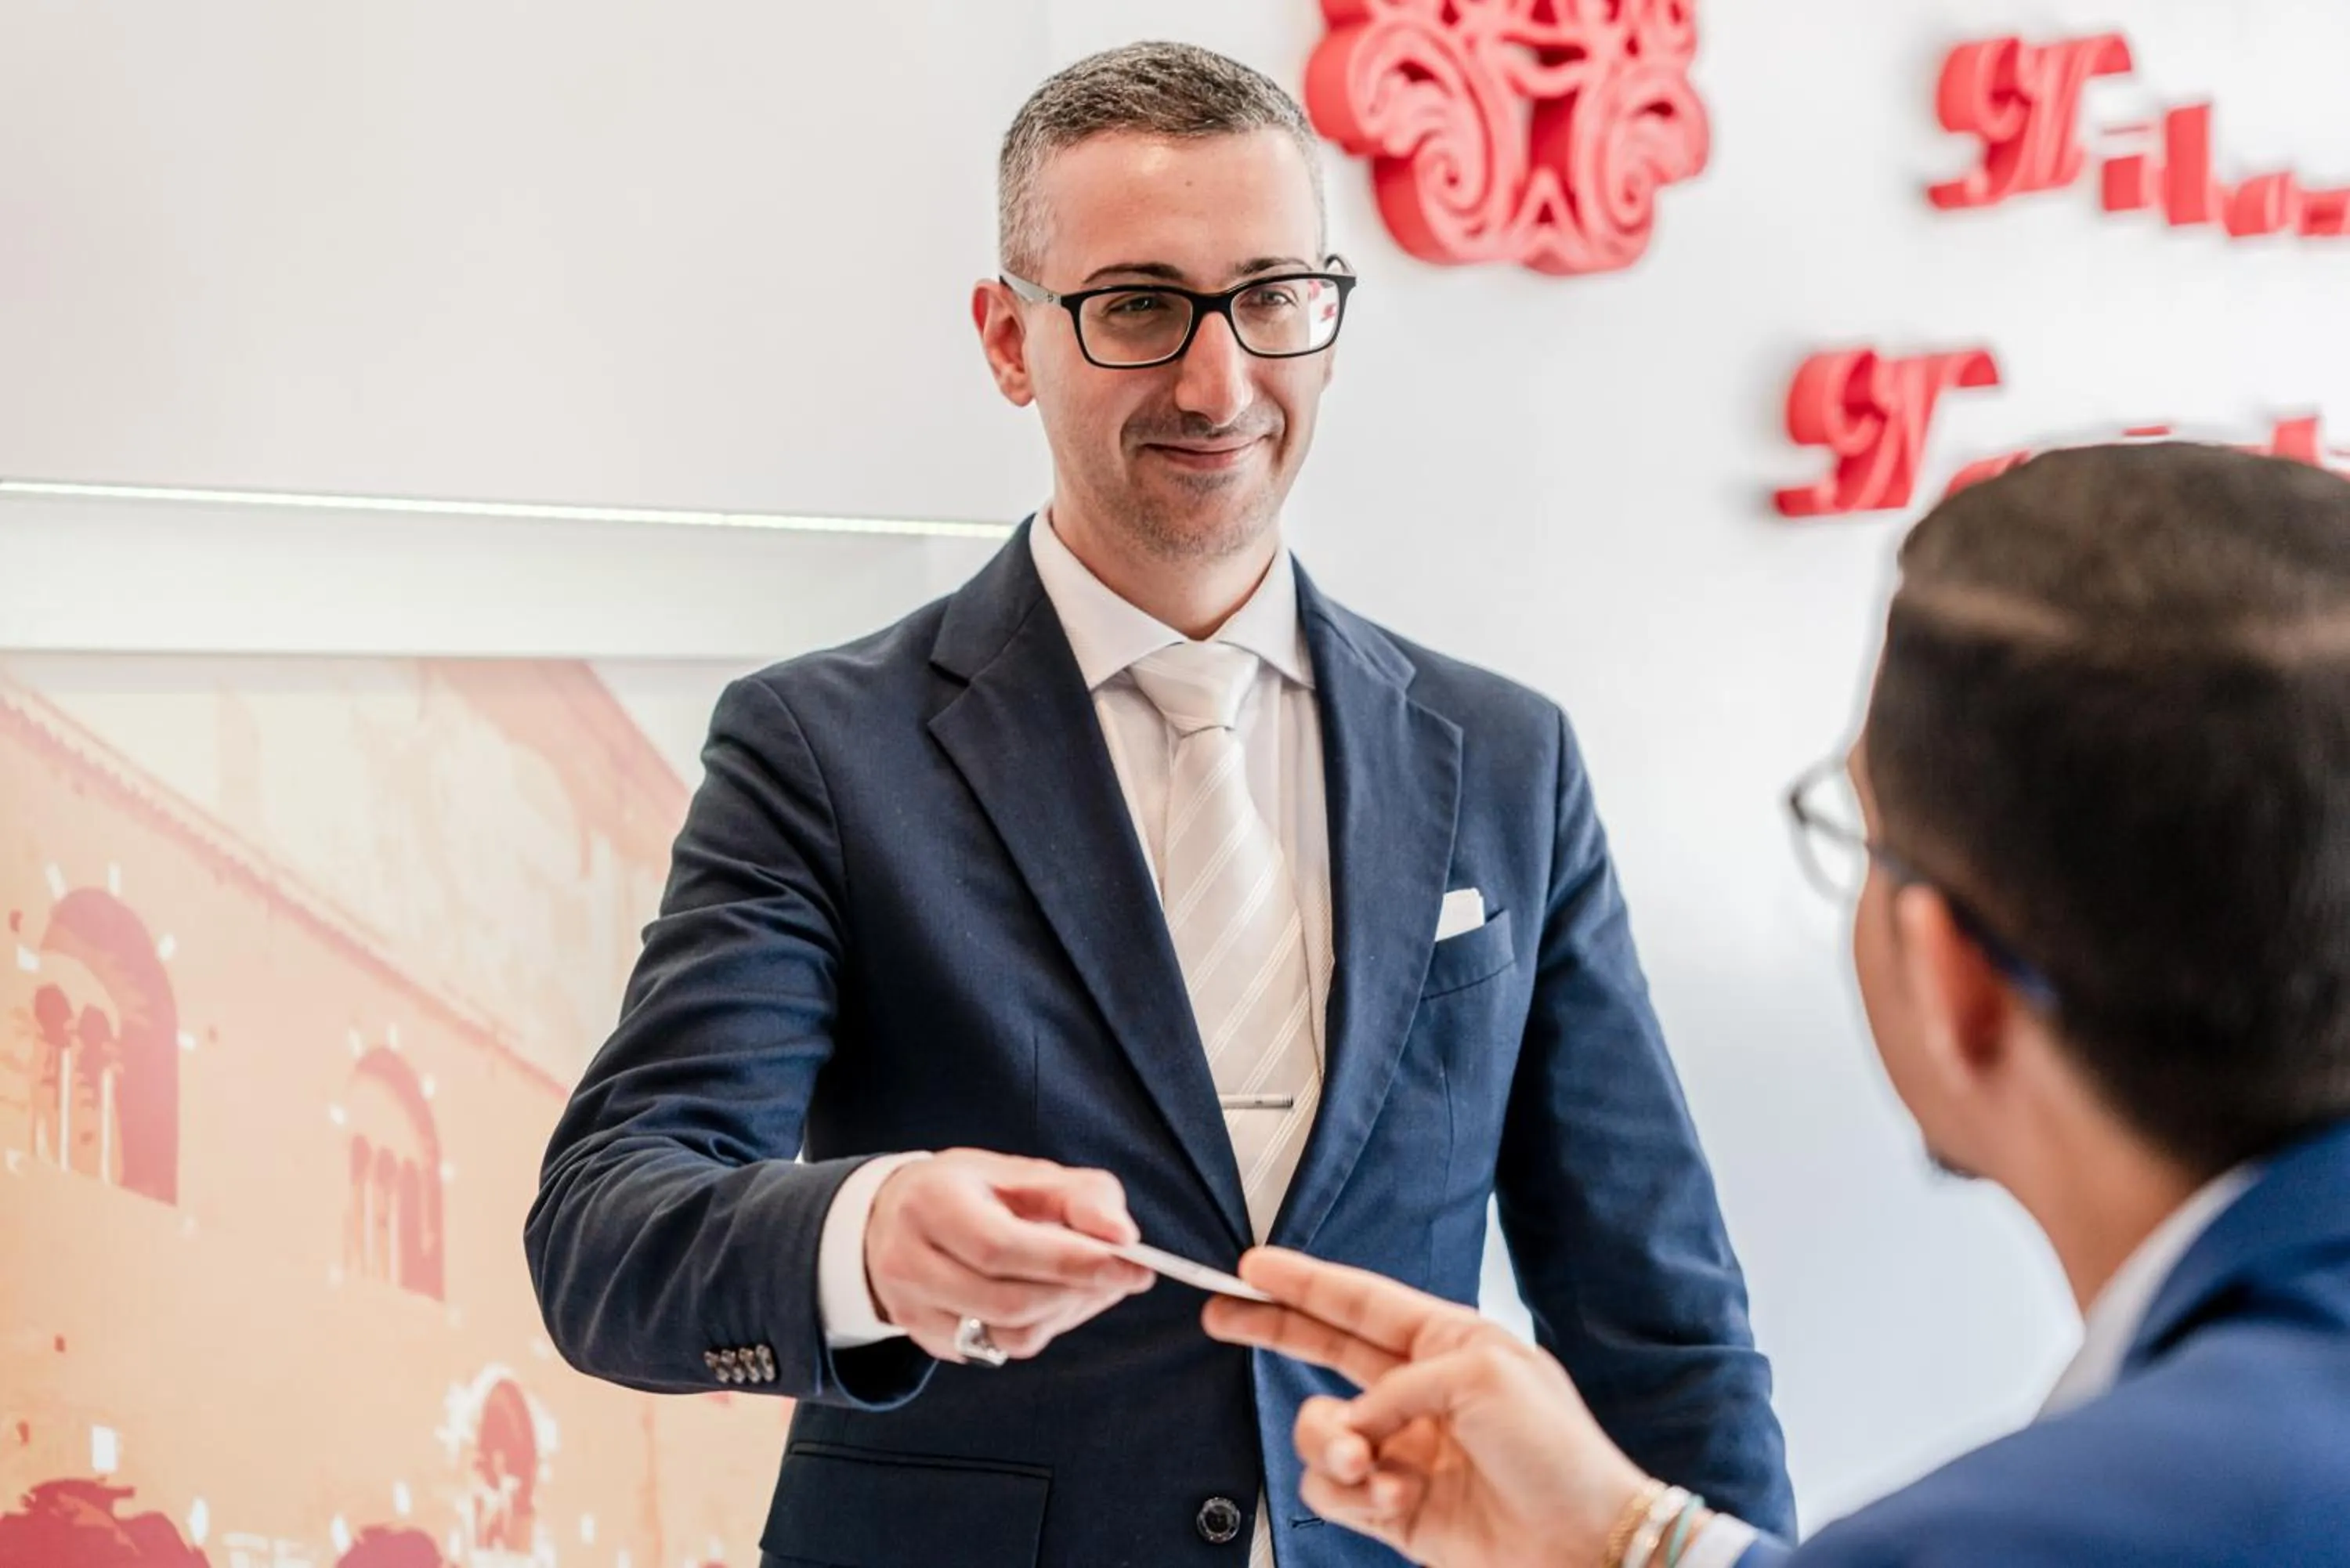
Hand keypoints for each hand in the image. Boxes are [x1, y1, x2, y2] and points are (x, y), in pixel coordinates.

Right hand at [865, 1150, 1155, 1363]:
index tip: (1135, 1267)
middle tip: (1122, 1275)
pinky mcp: (925, 1338)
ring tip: (1086, 1283)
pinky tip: (1050, 1299)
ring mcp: (911, 1307)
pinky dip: (1040, 1329)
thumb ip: (1081, 1196)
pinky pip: (997, 1351)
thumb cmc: (975, 1191)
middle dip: (1077, 1292)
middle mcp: (908, 1259)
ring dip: (1063, 1314)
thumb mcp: (1024, 1173)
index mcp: (931, 1202)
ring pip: (1006, 1335)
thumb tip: (1123, 1236)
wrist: (896, 1218)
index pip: (1002, 1246)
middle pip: (1007, 1301)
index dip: (1072, 1261)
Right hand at [1202, 1248, 1649, 1567]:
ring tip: (1368, 1465)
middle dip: (1273, 1331)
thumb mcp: (1482, 1376)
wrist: (1586, 1548)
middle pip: (1325, 1350)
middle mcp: (1421, 1393)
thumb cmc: (1559, 1455)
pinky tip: (1395, 1500)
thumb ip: (1397, 1384)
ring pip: (1322, 1433)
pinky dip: (1353, 1496)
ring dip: (1332, 1445)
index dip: (1304, 1282)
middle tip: (1223, 1316)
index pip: (1361, 1303)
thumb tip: (1352, 1423)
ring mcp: (1405, 1451)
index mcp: (1450, 1344)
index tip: (1255, 1265)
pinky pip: (1334, 1491)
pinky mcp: (1395, 1509)